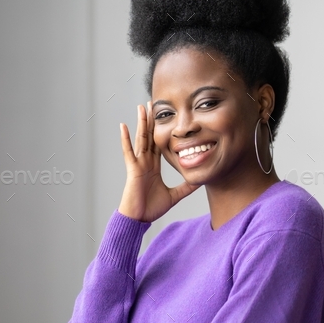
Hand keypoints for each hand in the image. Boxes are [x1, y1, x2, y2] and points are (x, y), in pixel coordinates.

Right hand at [118, 101, 200, 222]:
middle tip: (153, 103)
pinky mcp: (132, 169)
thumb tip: (201, 181)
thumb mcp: (174, 195)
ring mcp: (138, 164)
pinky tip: (123, 126)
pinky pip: (128, 151)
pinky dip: (125, 139)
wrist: (138, 219)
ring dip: (141, 123)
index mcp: (153, 166)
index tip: (165, 117)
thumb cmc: (151, 208)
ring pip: (140, 139)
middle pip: (149, 136)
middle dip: (151, 120)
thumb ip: (186, 187)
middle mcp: (145, 162)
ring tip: (141, 107)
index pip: (159, 143)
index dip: (162, 130)